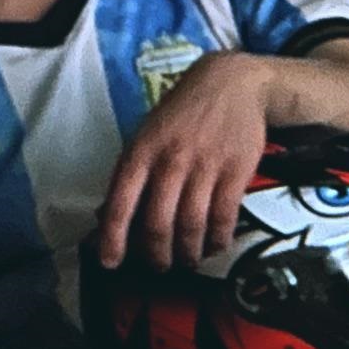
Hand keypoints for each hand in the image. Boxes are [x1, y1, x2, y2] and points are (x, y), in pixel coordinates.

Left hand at [96, 53, 274, 272]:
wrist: (232, 83)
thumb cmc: (183, 112)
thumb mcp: (148, 133)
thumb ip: (133, 172)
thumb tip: (112, 216)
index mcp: (142, 151)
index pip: (121, 202)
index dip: (114, 237)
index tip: (111, 262)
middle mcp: (171, 160)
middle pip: (159, 222)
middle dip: (157, 254)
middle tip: (159, 266)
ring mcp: (206, 166)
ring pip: (192, 224)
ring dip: (189, 252)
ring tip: (188, 260)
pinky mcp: (237, 171)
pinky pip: (225, 216)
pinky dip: (219, 238)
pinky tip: (216, 245)